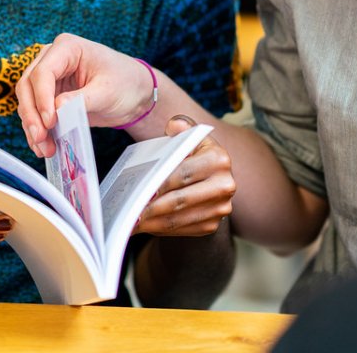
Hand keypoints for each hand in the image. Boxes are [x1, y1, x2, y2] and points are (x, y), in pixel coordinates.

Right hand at [16, 33, 157, 156]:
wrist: (135, 93)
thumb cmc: (125, 82)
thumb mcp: (107, 91)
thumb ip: (82, 99)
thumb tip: (56, 108)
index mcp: (68, 48)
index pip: (43, 71)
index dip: (42, 97)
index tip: (50, 120)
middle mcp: (53, 59)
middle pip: (28, 85)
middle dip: (32, 114)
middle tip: (41, 137)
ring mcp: (50, 78)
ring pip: (27, 100)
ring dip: (32, 125)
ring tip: (45, 148)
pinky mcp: (50, 95)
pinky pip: (35, 112)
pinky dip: (37, 129)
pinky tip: (42, 145)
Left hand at [135, 116, 235, 236]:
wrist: (210, 179)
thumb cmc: (193, 155)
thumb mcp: (189, 137)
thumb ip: (180, 127)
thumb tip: (173, 126)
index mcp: (219, 159)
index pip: (184, 172)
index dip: (160, 182)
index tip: (141, 189)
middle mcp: (225, 185)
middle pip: (180, 199)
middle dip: (153, 206)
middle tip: (131, 210)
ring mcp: (221, 208)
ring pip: (179, 218)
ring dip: (153, 222)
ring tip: (133, 220)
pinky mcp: (212, 225)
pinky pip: (182, 230)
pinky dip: (161, 228)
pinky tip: (145, 225)